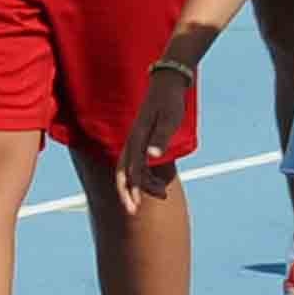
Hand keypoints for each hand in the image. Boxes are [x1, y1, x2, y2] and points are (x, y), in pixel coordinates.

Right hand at [113, 69, 189, 213]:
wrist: (168, 83)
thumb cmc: (170, 101)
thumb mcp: (169, 119)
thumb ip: (161, 138)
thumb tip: (152, 157)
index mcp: (136, 138)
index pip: (129, 170)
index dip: (131, 190)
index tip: (134, 207)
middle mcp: (133, 141)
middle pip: (123, 173)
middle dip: (128, 193)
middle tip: (134, 211)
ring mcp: (137, 141)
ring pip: (133, 170)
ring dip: (143, 185)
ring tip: (163, 194)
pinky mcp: (144, 141)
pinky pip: (141, 164)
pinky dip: (149, 176)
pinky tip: (162, 183)